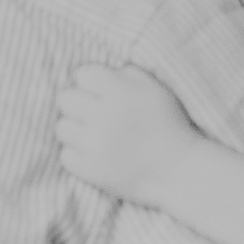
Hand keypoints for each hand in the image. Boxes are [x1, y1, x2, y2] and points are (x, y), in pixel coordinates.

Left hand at [55, 64, 202, 207]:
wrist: (181, 172)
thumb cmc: (169, 126)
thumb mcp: (156, 90)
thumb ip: (128, 73)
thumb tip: (103, 72)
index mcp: (120, 92)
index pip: (83, 74)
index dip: (91, 83)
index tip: (101, 94)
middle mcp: (103, 116)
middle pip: (65, 98)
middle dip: (78, 104)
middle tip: (94, 114)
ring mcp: (94, 145)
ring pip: (62, 127)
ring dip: (76, 130)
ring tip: (94, 135)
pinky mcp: (90, 170)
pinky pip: (65, 155)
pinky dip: (77, 155)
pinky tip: (96, 154)